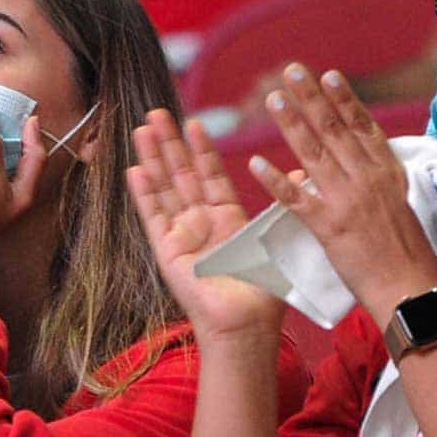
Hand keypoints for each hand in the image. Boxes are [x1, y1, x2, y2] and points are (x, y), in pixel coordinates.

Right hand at [127, 108, 283, 342]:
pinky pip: (153, 217)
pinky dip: (144, 193)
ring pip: (164, 188)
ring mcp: (180, 236)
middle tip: (157, 112)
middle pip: (181, 175)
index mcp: (226, 219)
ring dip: (152, 159)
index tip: (193, 122)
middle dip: (170, 144)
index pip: (210, 175)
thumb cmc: (264, 291)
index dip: (201, 148)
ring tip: (142, 129)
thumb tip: (302, 172)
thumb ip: (285, 201)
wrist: (245, 325)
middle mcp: (200, 223)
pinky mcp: (166, 252)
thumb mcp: (278, 236)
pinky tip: (135, 169)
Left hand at [256, 64, 436, 325]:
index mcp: (387, 172)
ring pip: (314, 154)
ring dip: (292, 123)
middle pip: (334, 130)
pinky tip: (256, 164)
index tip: (328, 75)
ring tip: (273, 100)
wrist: (413, 289)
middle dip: (311, 98)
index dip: (344, 100)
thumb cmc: (410, 253)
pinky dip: (275, 181)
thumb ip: (380, 179)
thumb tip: (364, 160)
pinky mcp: (330, 227)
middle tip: (291, 72)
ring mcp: (348, 200)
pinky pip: (296, 199)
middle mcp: (368, 179)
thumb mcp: (401, 203)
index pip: (363, 127)